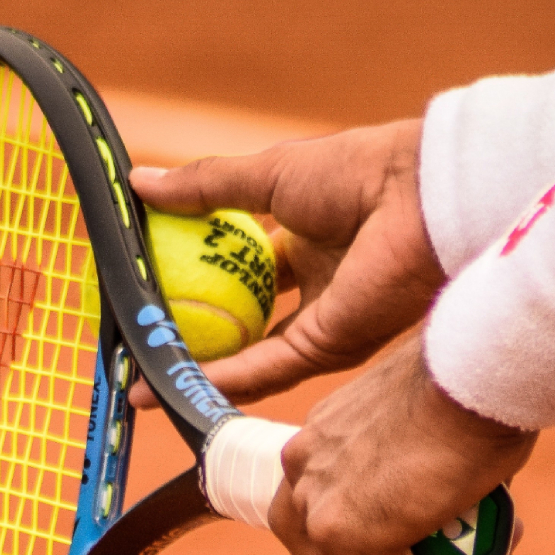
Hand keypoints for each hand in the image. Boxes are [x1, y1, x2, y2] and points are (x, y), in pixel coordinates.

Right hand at [128, 119, 441, 405]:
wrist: (416, 198)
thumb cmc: (355, 172)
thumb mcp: (266, 174)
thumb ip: (204, 187)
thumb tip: (138, 185)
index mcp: (305, 240)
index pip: (239, 269)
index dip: (193, 277)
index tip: (146, 285)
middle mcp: (315, 287)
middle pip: (242, 320)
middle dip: (192, 334)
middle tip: (138, 341)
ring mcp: (321, 321)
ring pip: (248, 355)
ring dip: (196, 368)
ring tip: (140, 379)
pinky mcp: (327, 348)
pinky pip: (264, 369)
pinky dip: (218, 378)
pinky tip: (173, 382)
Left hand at [269, 335, 535, 554]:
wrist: (475, 372)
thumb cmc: (471, 381)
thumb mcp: (431, 416)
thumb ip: (418, 456)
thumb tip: (451, 491)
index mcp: (317, 438)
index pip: (324, 511)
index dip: (379, 537)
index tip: (442, 533)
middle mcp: (302, 471)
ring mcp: (316, 507)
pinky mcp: (344, 538)